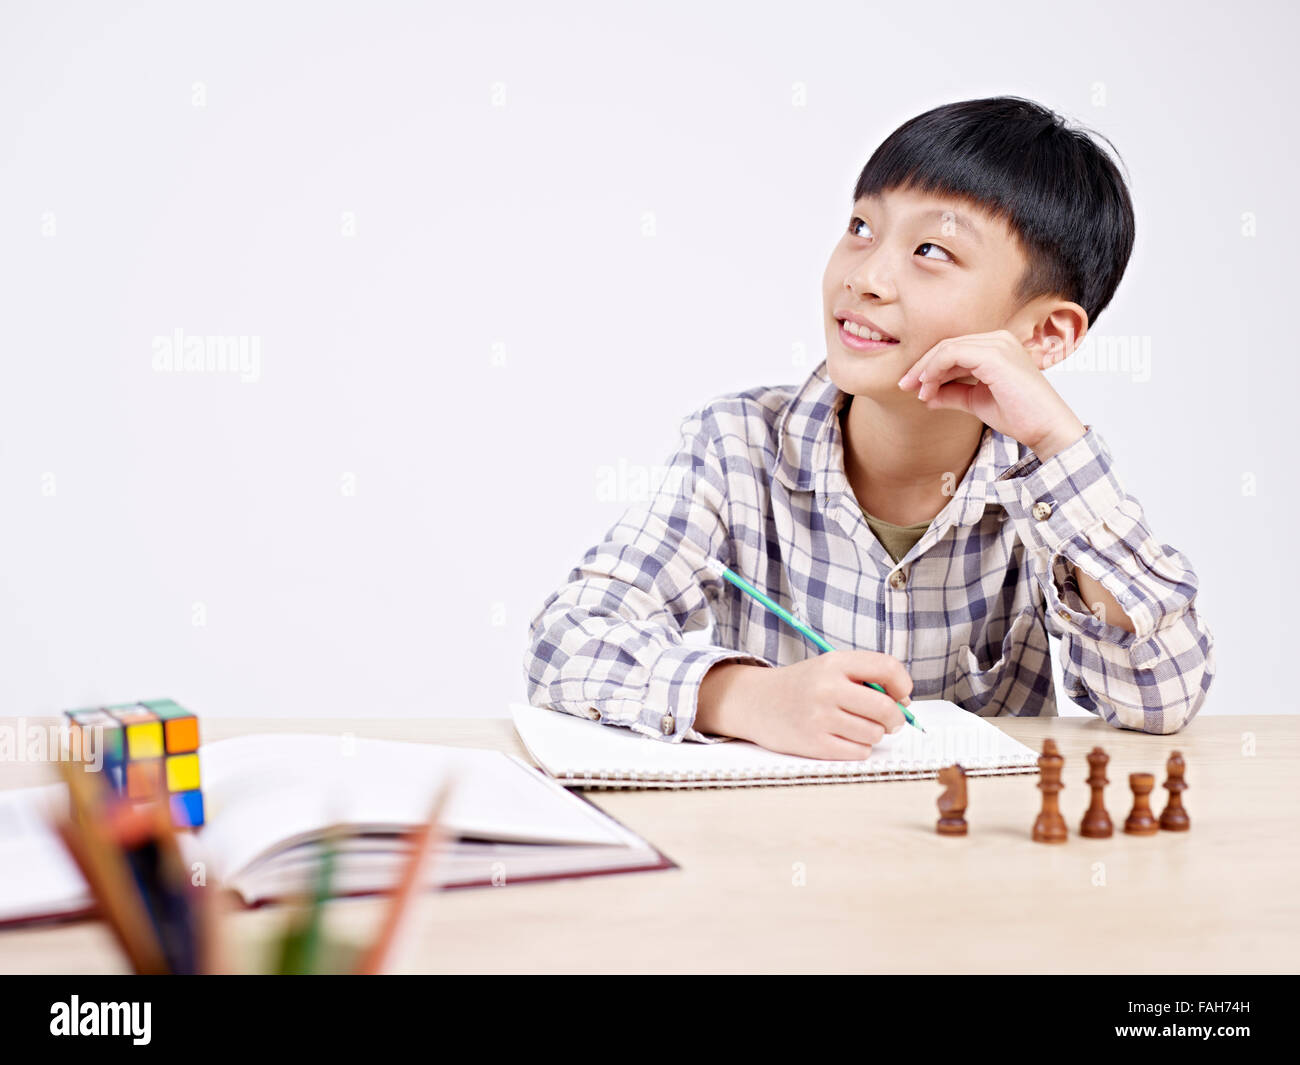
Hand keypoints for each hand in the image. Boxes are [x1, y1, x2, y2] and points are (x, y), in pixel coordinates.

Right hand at [702, 651, 912, 759]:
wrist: (756, 702)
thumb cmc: (802, 686)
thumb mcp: (829, 668)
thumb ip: (866, 677)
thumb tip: (905, 703)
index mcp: (834, 662)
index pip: (887, 668)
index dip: (904, 684)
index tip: (902, 695)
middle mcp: (827, 688)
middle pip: (885, 708)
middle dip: (896, 718)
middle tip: (891, 720)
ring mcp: (819, 717)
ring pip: (875, 733)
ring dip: (874, 733)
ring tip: (857, 726)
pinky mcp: (814, 744)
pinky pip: (859, 751)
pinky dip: (859, 748)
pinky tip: (844, 738)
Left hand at [896, 329, 1085, 460]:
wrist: (1045, 428)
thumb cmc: (1019, 415)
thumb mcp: (976, 401)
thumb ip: (953, 394)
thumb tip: (926, 396)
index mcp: (997, 347)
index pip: (954, 349)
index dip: (929, 367)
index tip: (913, 388)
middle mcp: (998, 339)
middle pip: (947, 345)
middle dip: (922, 366)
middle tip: (904, 386)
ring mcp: (998, 344)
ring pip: (947, 348)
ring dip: (926, 370)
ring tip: (917, 391)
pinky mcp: (994, 355)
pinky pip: (953, 354)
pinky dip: (935, 369)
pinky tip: (927, 387)